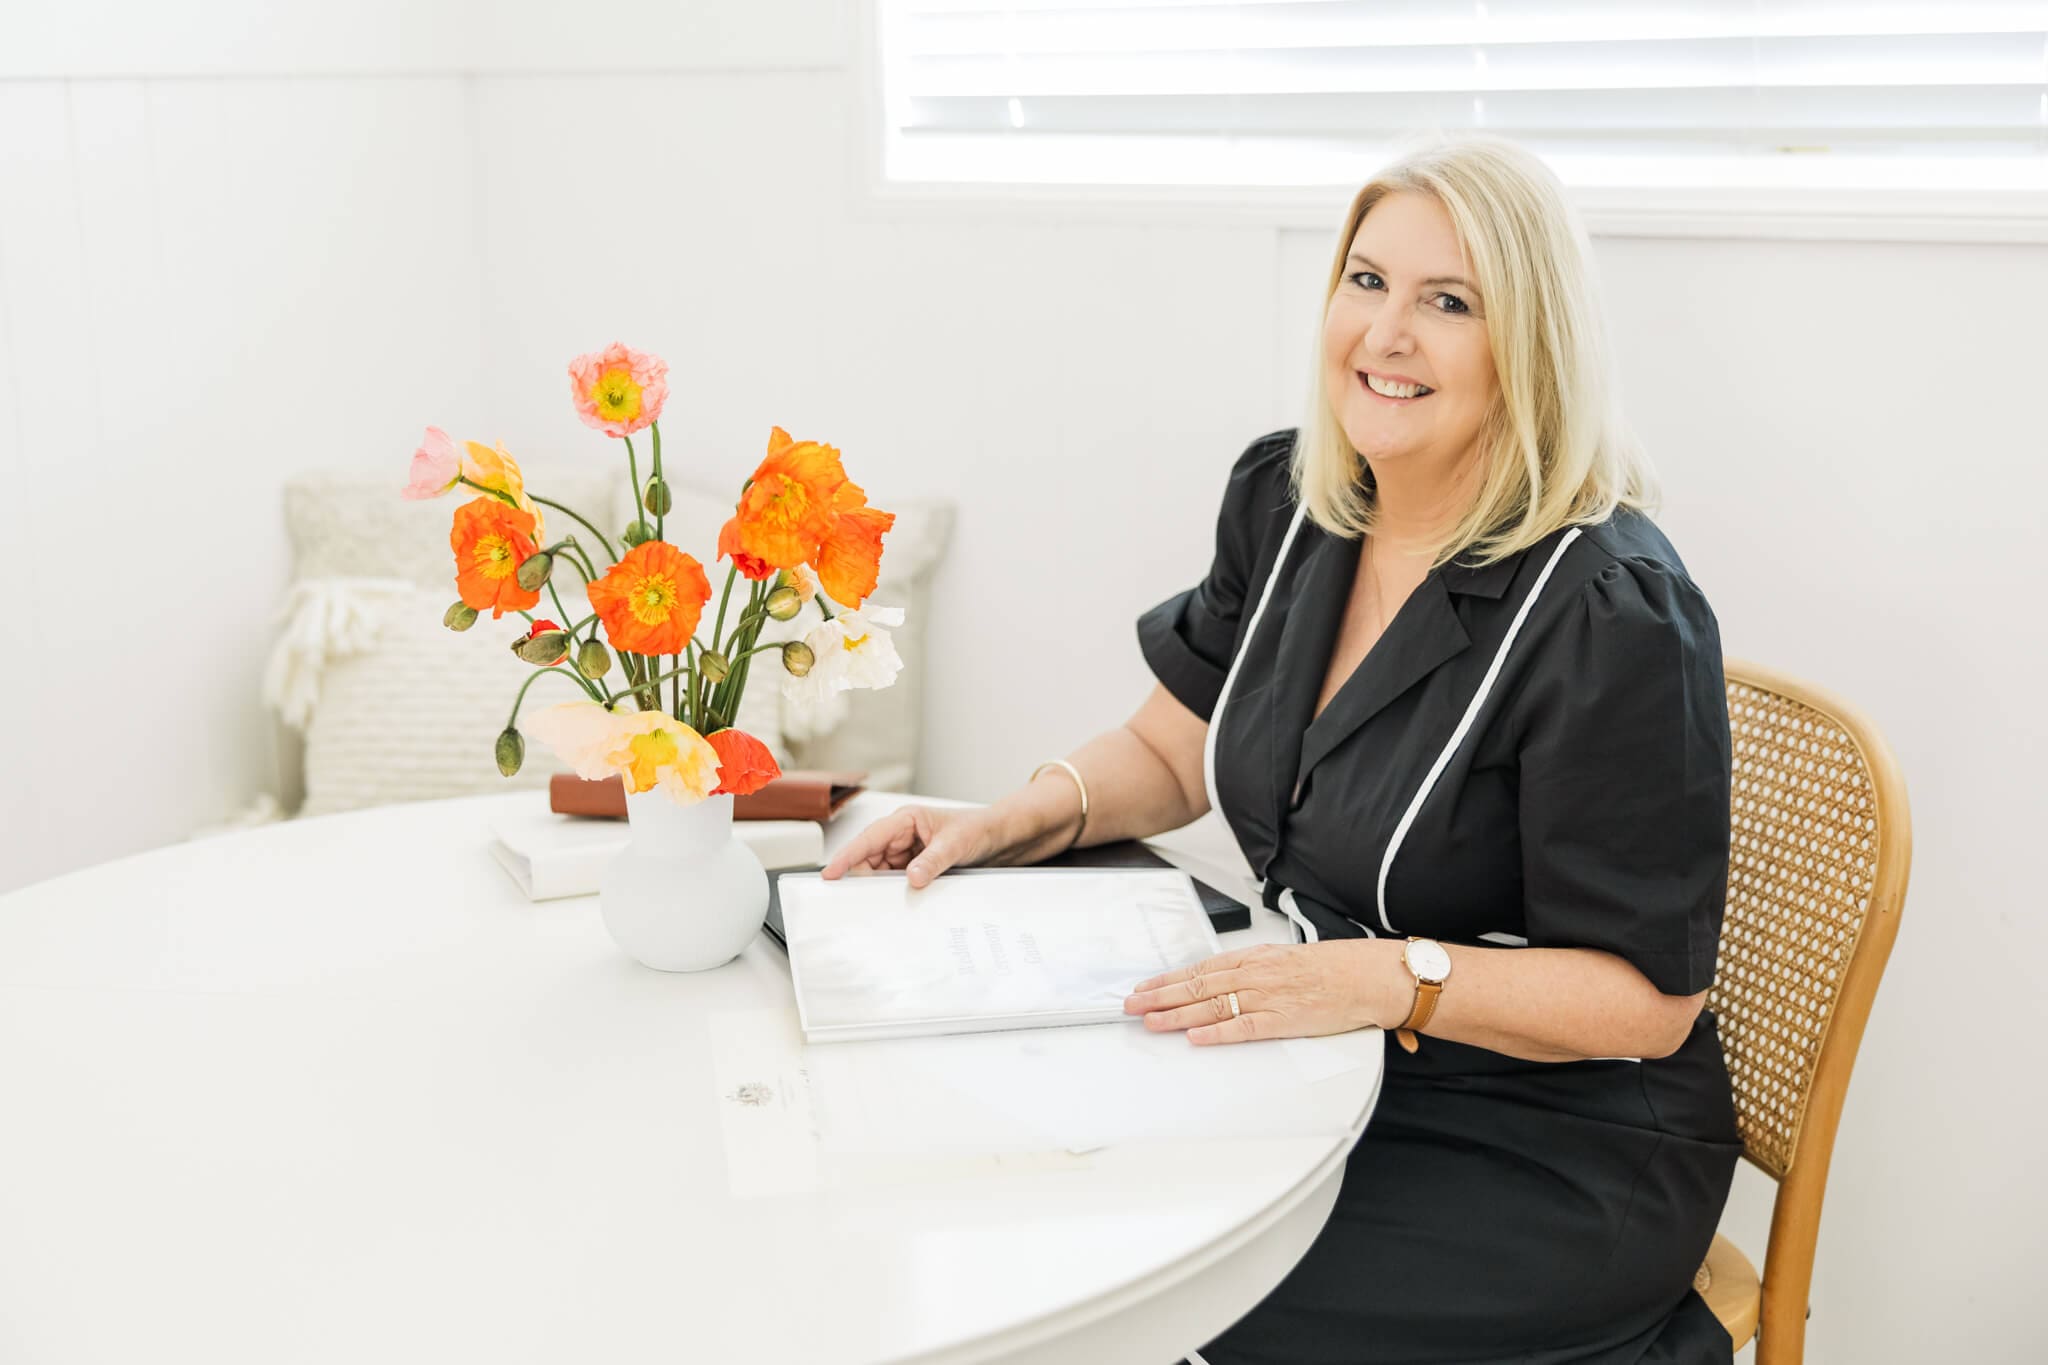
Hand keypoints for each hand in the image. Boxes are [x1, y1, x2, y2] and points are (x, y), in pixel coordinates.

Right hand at [820, 804, 1005, 887]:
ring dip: (878, 887)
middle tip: (852, 899)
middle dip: (860, 877)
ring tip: (876, 904)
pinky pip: (894, 881)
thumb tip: (912, 878)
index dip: (847, 856)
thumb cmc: (976, 829)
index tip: (831, 873)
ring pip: (879, 873)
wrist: (996, 838)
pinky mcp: (912, 867)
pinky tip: (893, 903)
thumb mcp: (955, 844)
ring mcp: (905, 852)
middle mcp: (900, 835)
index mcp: (905, 820)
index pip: (869, 838)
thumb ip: (933, 861)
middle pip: (868, 858)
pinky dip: (892, 892)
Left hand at [1123, 941, 1391, 1045]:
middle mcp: (1254, 975)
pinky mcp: (1282, 1020)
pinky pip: (1243, 1027)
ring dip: (1177, 1014)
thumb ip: (1252, 968)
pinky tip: (1195, 1036)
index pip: (1199, 969)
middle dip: (1160, 997)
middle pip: (1197, 986)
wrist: (1364, 976)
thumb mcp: (1282, 958)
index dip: (1168, 980)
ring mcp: (1267, 997)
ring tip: (1151, 1021)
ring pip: (1212, 1005)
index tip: (1143, 987)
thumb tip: (1223, 978)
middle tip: (1131, 1006)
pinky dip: (1217, 1032)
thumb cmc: (1328, 968)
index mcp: (1253, 959)